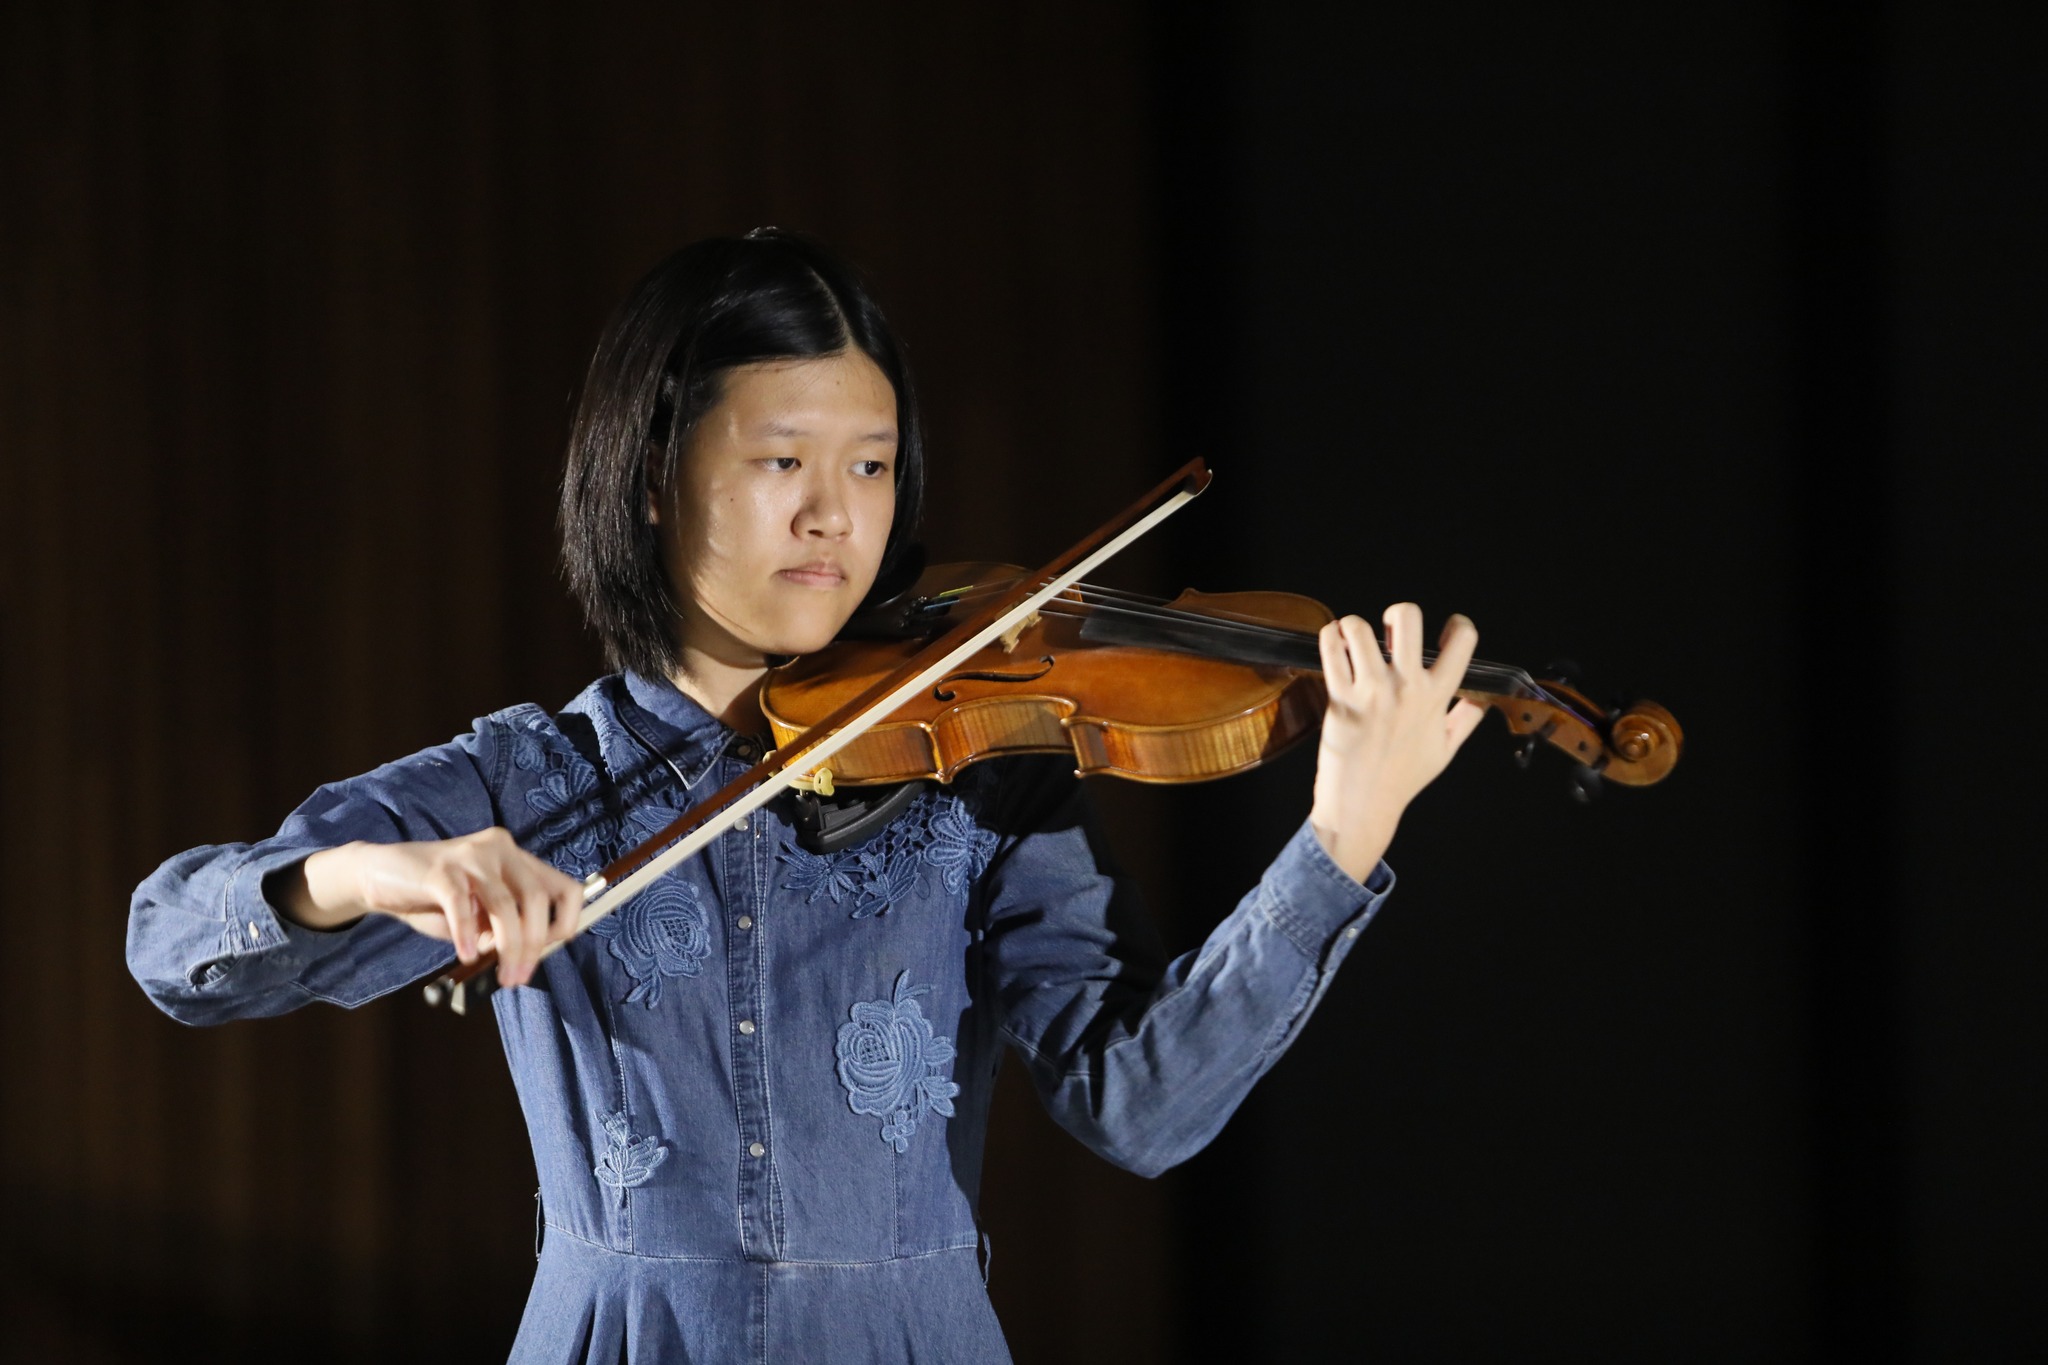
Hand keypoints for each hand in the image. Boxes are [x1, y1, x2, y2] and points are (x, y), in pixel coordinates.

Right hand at [279, 830, 584, 986]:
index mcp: (517, 859)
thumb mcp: (478, 916)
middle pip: (537, 898)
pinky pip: (462, 905)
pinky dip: (468, 935)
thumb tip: (526, 958)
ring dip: (508, 947)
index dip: (567, 920)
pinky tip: (466, 955)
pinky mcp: (441, 869)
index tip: (552, 950)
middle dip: (533, 944)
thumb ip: (502, 930)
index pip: (565, 887)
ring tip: (502, 975)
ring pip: (505, 905)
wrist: (380, 874)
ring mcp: (472, 857)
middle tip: (519, 976)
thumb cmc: (435, 900)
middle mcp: (501, 850)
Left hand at [1308, 603, 1486, 882]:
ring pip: (1358, 628)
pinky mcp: (1340, 699)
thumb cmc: (1403, 778)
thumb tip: (1482, 698)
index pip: (1463, 642)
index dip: (1459, 626)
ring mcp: (1371, 692)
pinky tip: (1334, 646)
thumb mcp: (1445, 751)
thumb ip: (1465, 719)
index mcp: (1437, 697)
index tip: (1448, 630)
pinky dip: (1329, 638)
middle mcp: (1406, 688)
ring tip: (1353, 640)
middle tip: (1390, 630)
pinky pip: (1330, 650)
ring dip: (1354, 626)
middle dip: (1398, 612)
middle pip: (1407, 617)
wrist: (1363, 804)